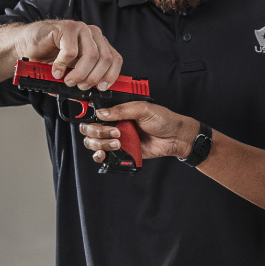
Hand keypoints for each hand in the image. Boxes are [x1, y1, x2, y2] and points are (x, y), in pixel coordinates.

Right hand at [18, 20, 121, 89]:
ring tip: (68, 81)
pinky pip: (71, 51)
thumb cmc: (47, 58)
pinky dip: (63, 65)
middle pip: (105, 59)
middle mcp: (92, 34)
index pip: (114, 59)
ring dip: (79, 73)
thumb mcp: (69, 73)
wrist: (25, 45)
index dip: (111, 75)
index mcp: (97, 43)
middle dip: (93, 77)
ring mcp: (80, 29)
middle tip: (80, 86)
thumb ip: (80, 81)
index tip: (101, 88)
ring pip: (91, 55)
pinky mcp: (66, 28)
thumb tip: (90, 98)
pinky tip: (56, 70)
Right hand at [83, 102, 197, 160]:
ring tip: (117, 143)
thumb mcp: (143, 109)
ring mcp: (116, 139)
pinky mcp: (121, 152)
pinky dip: (100, 156)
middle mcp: (113, 124)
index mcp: (117, 111)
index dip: (89, 116)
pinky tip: (105, 153)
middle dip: (97, 132)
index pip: (94, 113)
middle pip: (89, 129)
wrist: (175, 137)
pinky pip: (103, 156)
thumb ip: (122, 110)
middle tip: (114, 132)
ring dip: (100, 143)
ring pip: (93, 143)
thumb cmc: (163, 119)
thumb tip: (101, 113)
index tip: (94, 118)